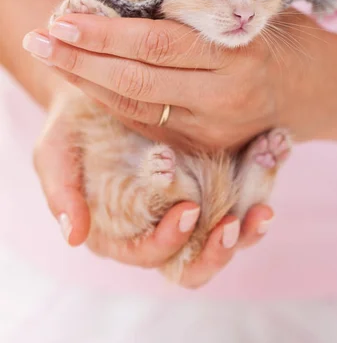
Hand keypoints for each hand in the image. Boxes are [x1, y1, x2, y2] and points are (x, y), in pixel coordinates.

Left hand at [24, 8, 334, 149]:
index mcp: (238, 55)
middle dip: (81, 59)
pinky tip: (86, 81)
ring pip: (135, 107)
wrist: (316, 91)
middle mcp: (224, 98)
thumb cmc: (282, 37)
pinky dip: (112, 101)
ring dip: (87, 82)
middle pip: (136, 81)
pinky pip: (147, 123)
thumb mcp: (247, 11)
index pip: (156, 44)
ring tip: (52, 56)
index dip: (104, 33)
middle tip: (40, 37)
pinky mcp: (205, 146)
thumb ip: (196, 11)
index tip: (64, 17)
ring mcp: (213, 128)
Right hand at [33, 85, 273, 287]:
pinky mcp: (213, 177)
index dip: (169, 241)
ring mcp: (191, 200)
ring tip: (264, 209)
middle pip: (196, 260)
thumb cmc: (75, 123)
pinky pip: (242, 193)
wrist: (102, 83)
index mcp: (123, 229)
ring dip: (248, 227)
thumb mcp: (57, 149)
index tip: (189, 210)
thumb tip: (74, 236)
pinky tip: (273, 156)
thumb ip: (62, 189)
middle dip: (218, 249)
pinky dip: (261, 182)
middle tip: (235, 224)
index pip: (150, 254)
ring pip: (226, 235)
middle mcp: (160, 221)